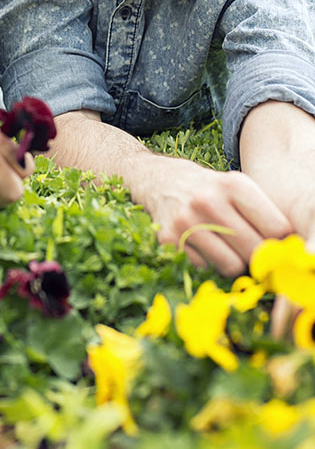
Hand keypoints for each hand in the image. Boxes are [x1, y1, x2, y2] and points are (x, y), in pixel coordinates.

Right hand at [139, 156, 292, 277]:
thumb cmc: (210, 189)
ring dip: (233, 263)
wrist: (161, 180)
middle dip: (258, 257)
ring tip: (227, 248)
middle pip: (255, 251)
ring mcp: (186, 221)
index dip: (280, 242)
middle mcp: (209, 201)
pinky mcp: (169, 239)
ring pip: (231, 266)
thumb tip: (287, 252)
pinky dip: (208, 263)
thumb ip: (265, 215)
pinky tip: (202, 246)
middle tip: (252, 250)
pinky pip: (205, 269)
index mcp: (234, 185)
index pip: (277, 229)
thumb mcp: (238, 188)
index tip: (275, 243)